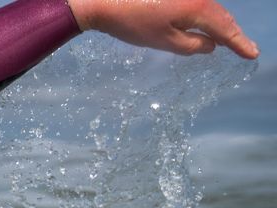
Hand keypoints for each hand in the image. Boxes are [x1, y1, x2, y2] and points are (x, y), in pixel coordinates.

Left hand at [69, 0, 258, 58]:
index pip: (225, 29)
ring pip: (210, 9)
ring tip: (229, 40)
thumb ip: (193, 46)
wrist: (102, 2)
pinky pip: (197, 4)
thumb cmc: (132, 24)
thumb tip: (211, 44)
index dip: (240, 43)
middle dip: (233, 33)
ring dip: (219, 24)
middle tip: (246, 49)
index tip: (252, 54)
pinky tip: (205, 26)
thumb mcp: (165, 42)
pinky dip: (205, 16)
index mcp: (197, 8)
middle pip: (221, 16)